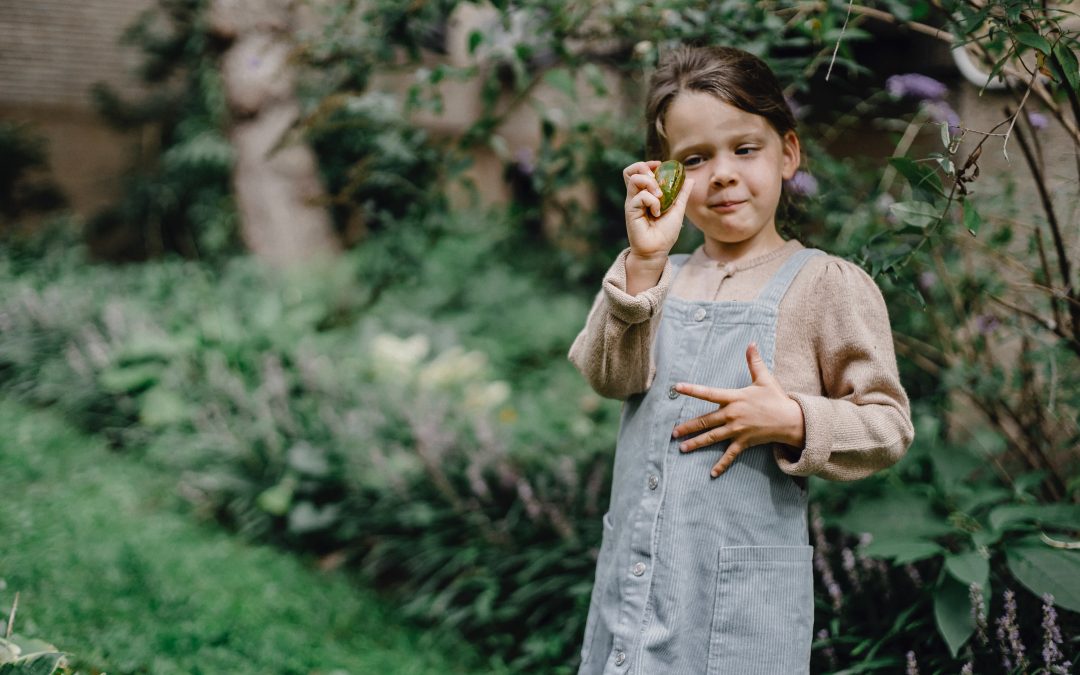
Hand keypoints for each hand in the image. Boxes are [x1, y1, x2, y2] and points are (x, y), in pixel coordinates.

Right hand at [622, 160, 694, 260]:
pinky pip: (641, 196)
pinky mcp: (631, 210)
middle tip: (657, 180)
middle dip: (645, 168)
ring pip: (634, 179)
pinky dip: (653, 201)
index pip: (637, 171)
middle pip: (631, 171)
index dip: (647, 164)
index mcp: (644, 194)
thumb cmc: (665, 233)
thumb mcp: (677, 209)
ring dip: (650, 183)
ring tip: (660, 196)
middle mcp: (636, 196)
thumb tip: (690, 179)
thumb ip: (682, 194)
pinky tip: (657, 212)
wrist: (657, 250)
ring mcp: (632, 203)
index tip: (659, 166)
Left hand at [671, 343, 804, 477]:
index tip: (676, 388)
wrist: (792, 420)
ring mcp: (738, 430)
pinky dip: (722, 465)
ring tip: (681, 448)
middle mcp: (733, 414)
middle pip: (706, 421)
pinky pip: (730, 455)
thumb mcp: (764, 378)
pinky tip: (711, 473)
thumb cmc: (777, 398)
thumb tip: (750, 343)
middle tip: (673, 432)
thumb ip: (754, 361)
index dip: (692, 390)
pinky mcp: (744, 442)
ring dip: (696, 443)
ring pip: (712, 437)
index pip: (709, 393)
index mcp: (734, 398)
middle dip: (688, 427)